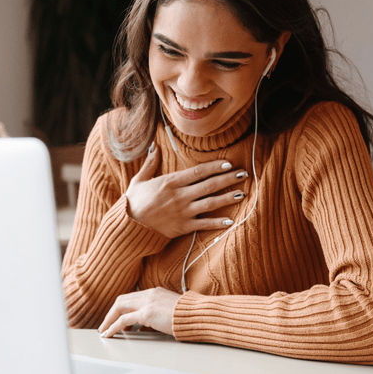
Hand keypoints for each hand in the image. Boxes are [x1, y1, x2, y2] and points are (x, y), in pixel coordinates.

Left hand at [98, 287, 180, 337]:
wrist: (197, 314)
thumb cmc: (188, 315)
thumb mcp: (169, 311)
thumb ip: (156, 315)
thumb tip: (145, 327)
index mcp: (154, 292)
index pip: (131, 297)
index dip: (121, 308)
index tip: (116, 318)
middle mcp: (149, 294)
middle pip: (121, 300)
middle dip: (111, 313)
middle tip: (105, 324)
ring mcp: (147, 303)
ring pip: (119, 308)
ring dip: (109, 320)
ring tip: (104, 331)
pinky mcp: (147, 314)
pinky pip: (123, 320)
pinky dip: (113, 326)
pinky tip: (109, 333)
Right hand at [125, 143, 248, 238]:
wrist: (128, 226)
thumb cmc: (133, 202)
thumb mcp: (139, 179)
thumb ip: (150, 163)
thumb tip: (154, 146)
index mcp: (171, 181)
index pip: (198, 171)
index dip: (215, 166)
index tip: (229, 163)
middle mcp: (180, 195)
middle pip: (209, 185)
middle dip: (228, 178)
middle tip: (244, 174)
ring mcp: (183, 212)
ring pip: (211, 203)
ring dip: (228, 198)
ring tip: (242, 193)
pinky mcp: (183, 227)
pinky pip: (204, 225)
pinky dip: (218, 223)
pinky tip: (230, 221)